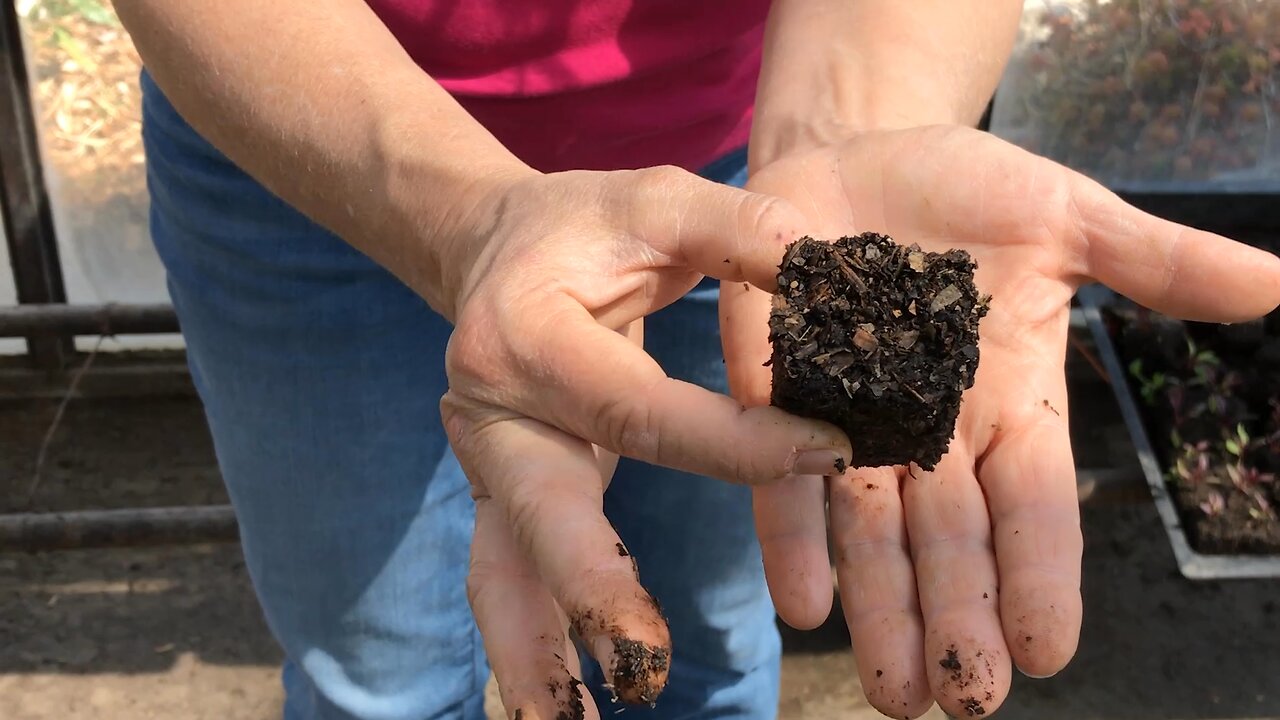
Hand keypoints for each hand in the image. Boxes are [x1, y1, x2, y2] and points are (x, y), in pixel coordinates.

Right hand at [439, 166, 852, 718]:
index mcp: (528, 330)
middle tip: (644, 668)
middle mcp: (490, 403)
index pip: (638, 408)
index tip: (831, 458)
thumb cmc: (588, 228)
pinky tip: (564, 702)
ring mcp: (484, 458)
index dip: (734, 443)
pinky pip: (505, 575)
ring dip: (536, 649)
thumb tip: (827, 270)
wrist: (497, 252)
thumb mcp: (657, 201)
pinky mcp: (498, 492)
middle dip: (592, 590)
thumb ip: (736, 229)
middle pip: (540, 507)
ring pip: (500, 566)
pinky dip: (530, 640)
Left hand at [722, 126, 1279, 717]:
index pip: (1034, 504)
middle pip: (951, 540)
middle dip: (957, 616)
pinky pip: (783, 473)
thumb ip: (1153, 261)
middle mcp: (932, 428)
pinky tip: (806, 603)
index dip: (1040, 574)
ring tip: (894, 688)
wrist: (855, 153)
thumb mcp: (1065, 216)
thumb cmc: (964, 187)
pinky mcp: (778, 388)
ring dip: (881, 609)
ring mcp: (850, 413)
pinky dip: (794, 537)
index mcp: (1010, 399)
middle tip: (960, 697)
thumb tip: (1274, 286)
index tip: (1047, 650)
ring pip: (873, 530)